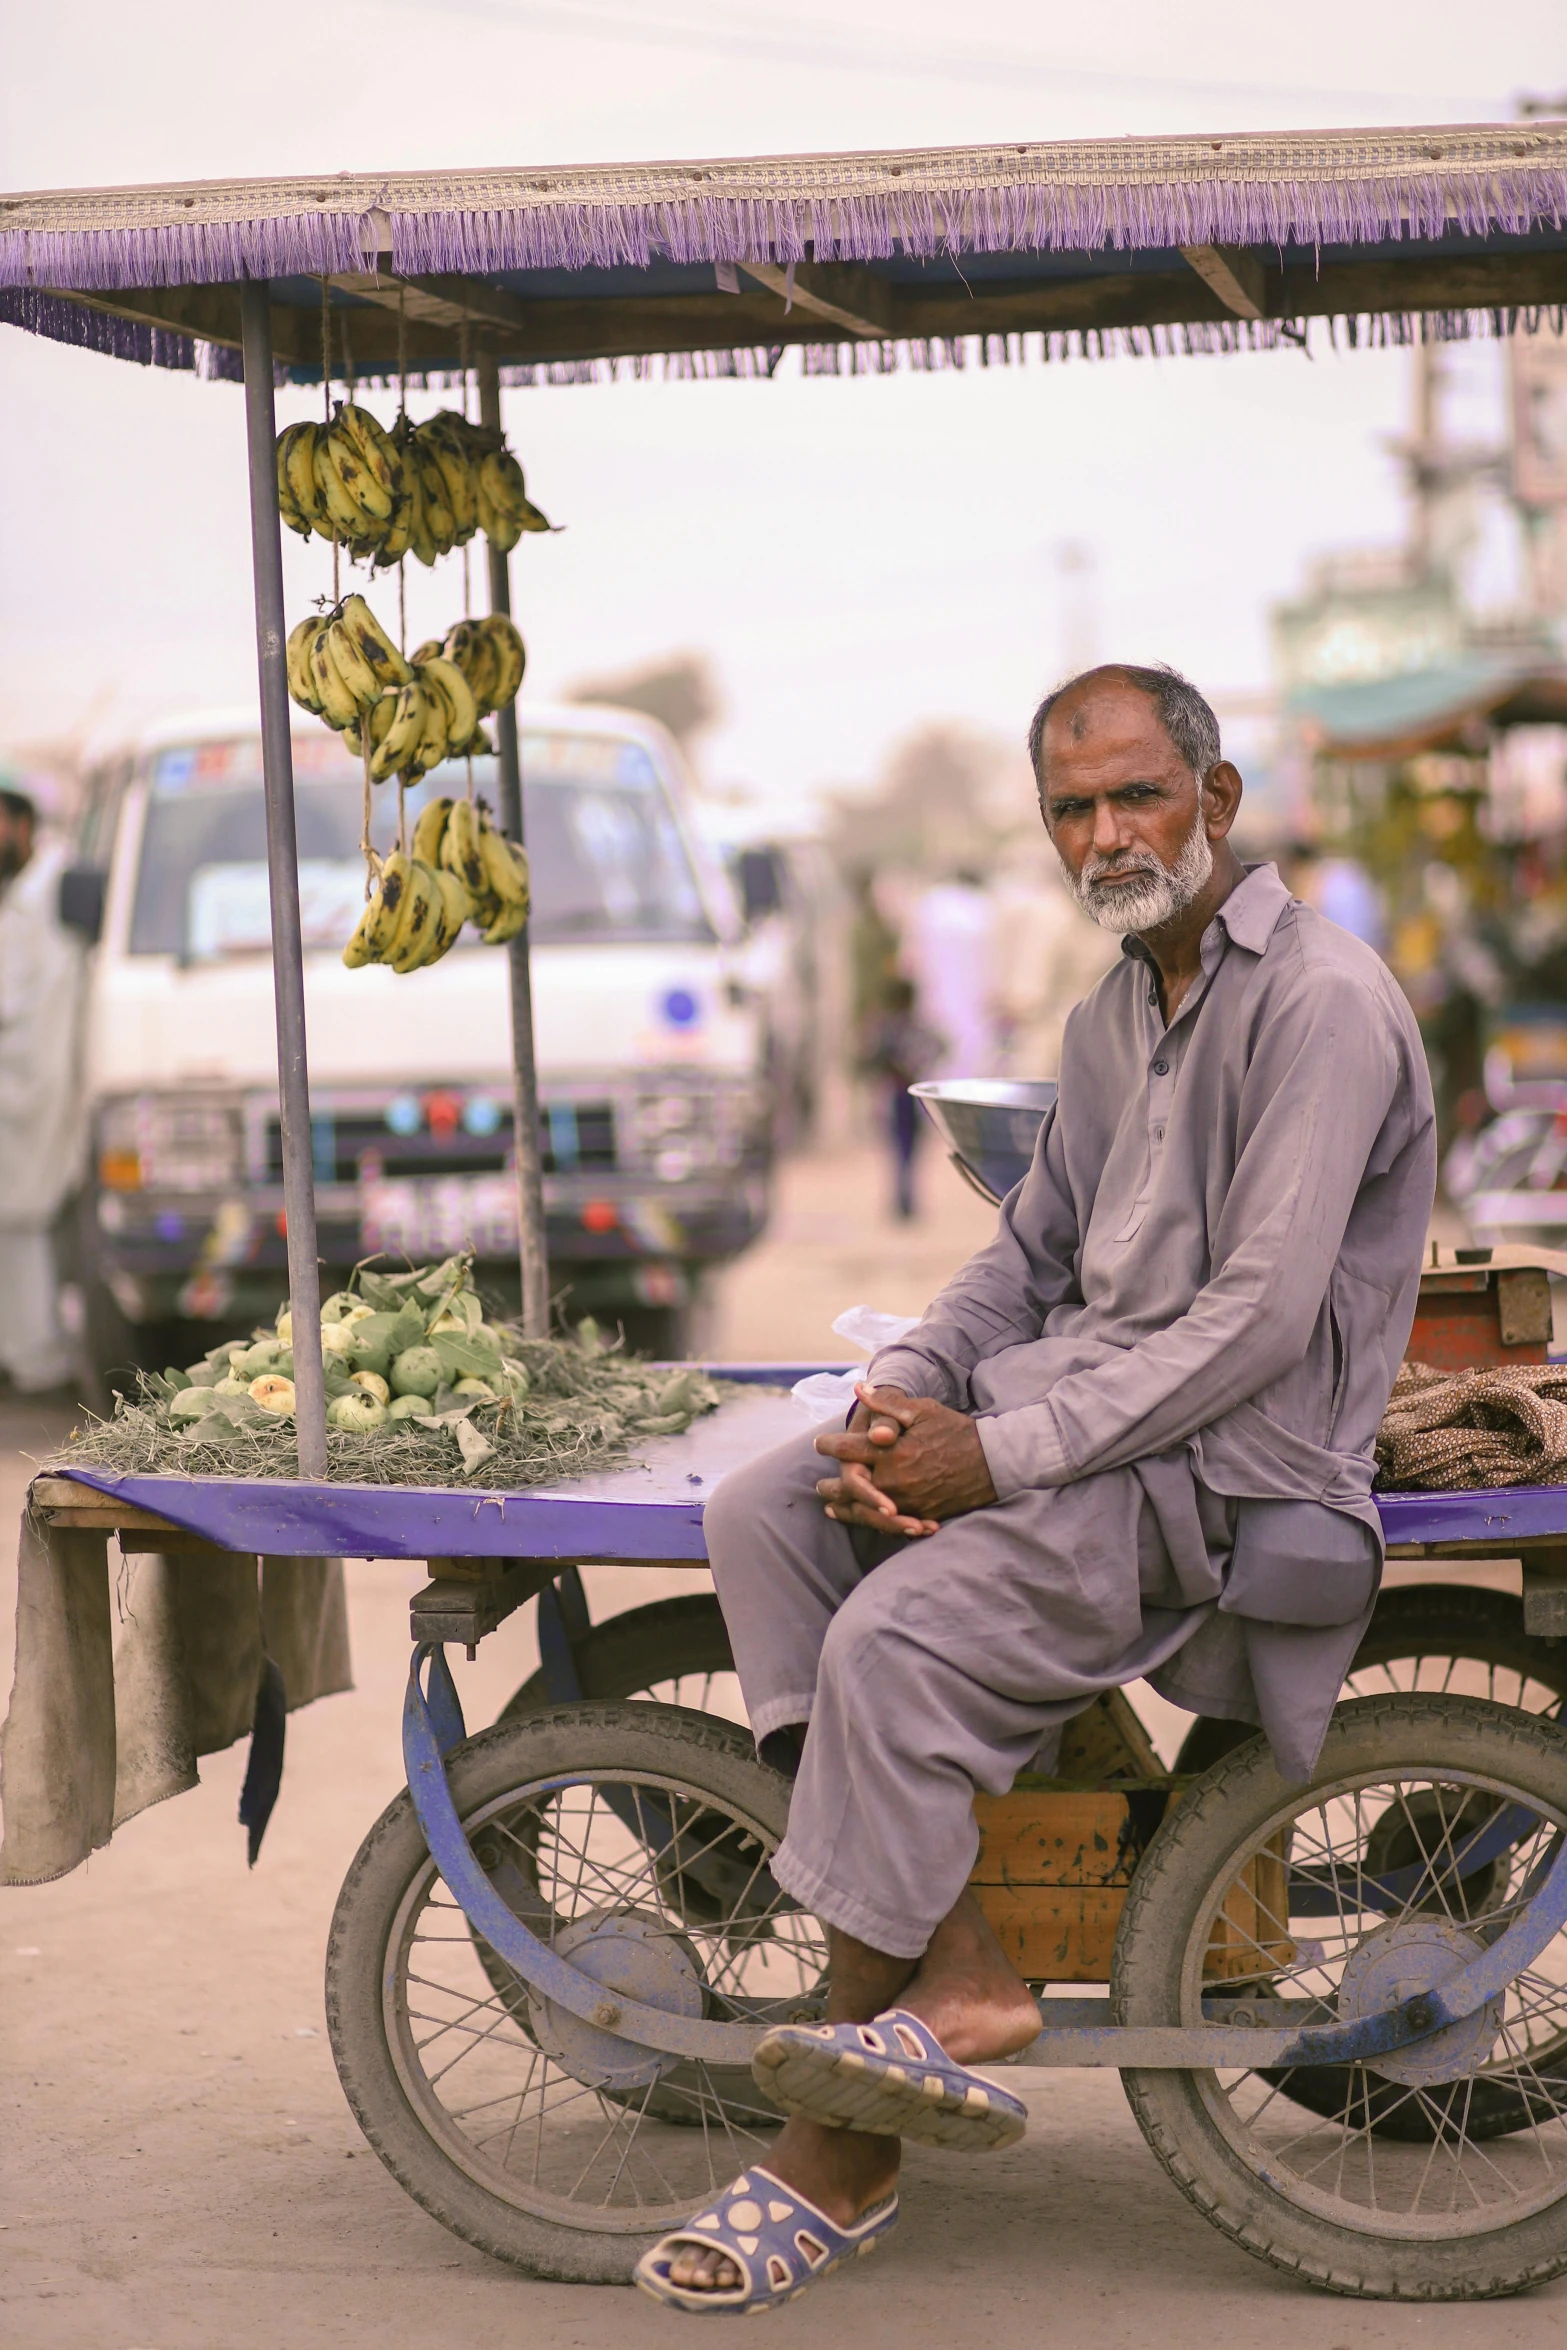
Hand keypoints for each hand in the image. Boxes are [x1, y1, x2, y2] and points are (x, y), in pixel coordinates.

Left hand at [814, 1384, 995, 1534]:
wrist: (993, 1463)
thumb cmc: (956, 1431)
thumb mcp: (923, 1411)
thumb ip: (888, 1403)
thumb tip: (858, 1389)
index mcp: (892, 1452)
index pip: (848, 1450)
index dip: (829, 1445)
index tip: (820, 1443)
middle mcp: (895, 1480)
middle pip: (849, 1487)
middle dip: (831, 1486)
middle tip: (818, 1485)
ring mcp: (907, 1501)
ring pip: (864, 1511)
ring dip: (844, 1508)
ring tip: (830, 1506)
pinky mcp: (920, 1514)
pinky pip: (887, 1524)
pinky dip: (868, 1521)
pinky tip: (859, 1518)